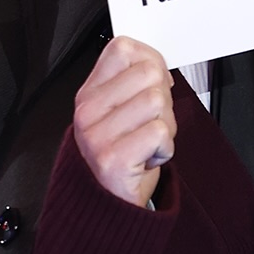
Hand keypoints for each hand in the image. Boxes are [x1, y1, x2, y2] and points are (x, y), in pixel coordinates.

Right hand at [73, 36, 175, 206]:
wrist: (107, 205)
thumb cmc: (118, 157)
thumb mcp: (116, 113)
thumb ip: (132, 84)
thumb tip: (156, 63)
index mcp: (88, 94)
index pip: (123, 48)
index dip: (150, 61)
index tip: (152, 84)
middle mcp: (88, 112)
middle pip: (148, 73)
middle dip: (163, 98)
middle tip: (149, 123)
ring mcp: (98, 135)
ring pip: (158, 101)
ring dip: (166, 125)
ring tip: (147, 143)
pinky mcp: (114, 159)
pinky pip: (160, 133)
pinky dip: (165, 148)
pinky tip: (148, 158)